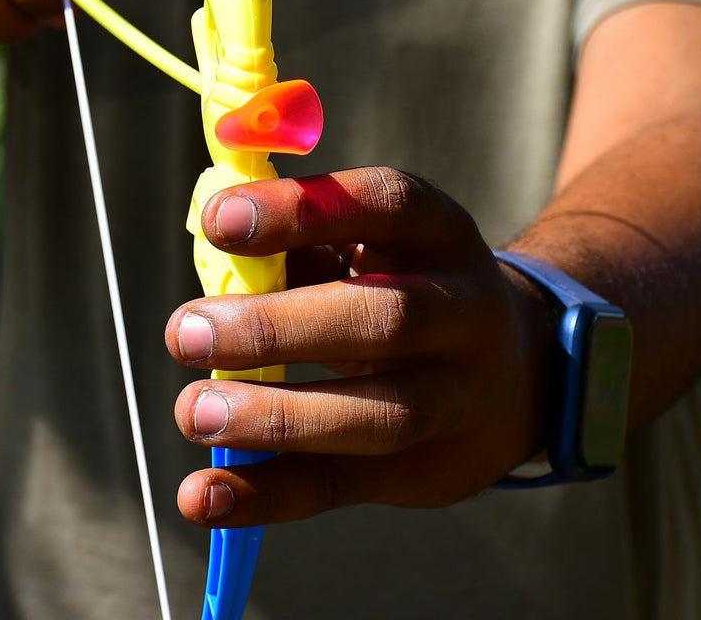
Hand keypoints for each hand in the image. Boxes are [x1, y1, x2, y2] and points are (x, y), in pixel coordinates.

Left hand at [166, 166, 552, 526]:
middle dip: (277, 327)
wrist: (514, 373)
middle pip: (384, 318)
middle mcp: (463, 312)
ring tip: (192, 411)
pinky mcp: (425, 470)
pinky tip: (202, 495)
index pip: (384, 205)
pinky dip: (267, 494)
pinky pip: (345, 485)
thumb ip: (299, 243)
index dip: (303, 210)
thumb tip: (210, 247)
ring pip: (378, 415)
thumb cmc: (402, 285)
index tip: (219, 220)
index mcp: (440, 233)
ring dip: (276, 417)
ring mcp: (456, 398)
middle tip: (185, 331)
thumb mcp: (373, 246)